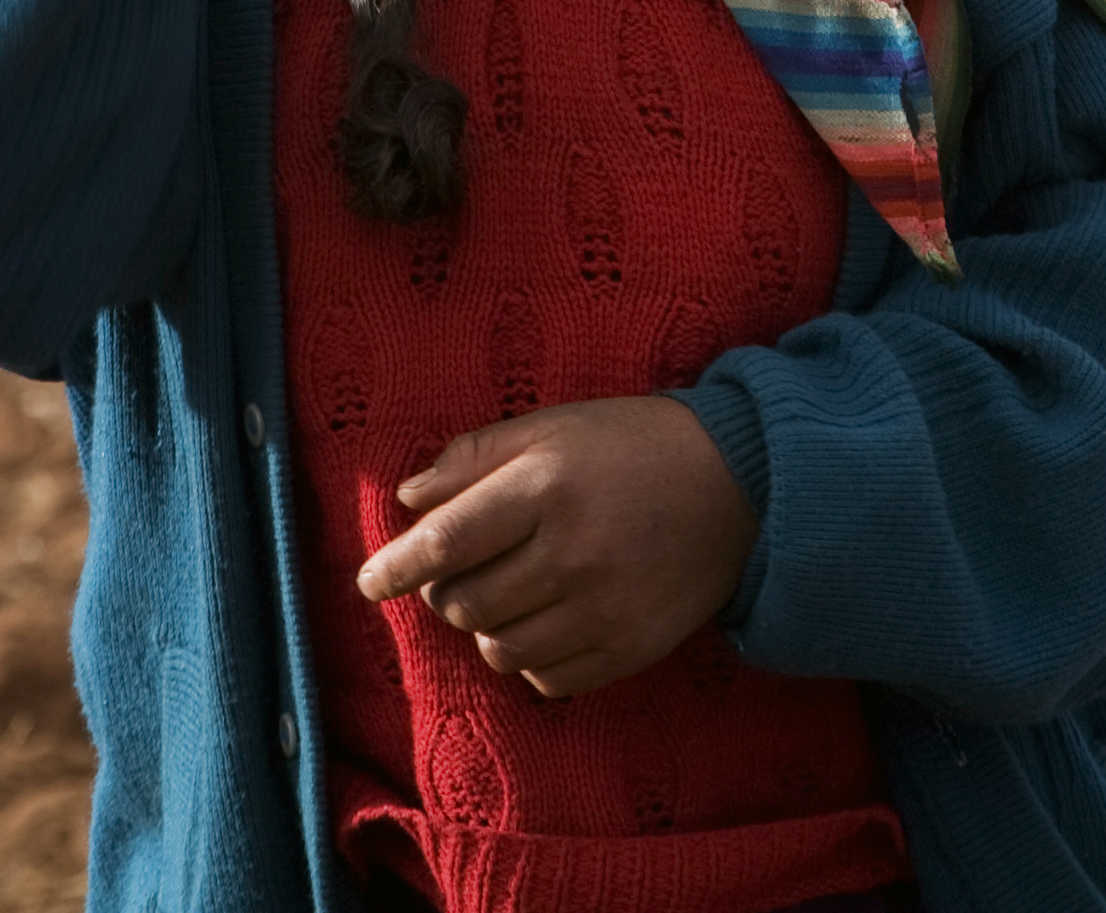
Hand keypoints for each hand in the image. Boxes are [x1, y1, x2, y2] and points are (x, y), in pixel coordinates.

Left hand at [355, 397, 757, 700]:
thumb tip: (408, 500)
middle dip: (444, 589)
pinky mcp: (628, 650)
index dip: (395, 566)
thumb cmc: (631, 445)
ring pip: (498, 648)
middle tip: (461, 564)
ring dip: (485, 624)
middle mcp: (571, 554)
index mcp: (546, 487)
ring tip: (508, 587)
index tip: (367, 583)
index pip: (446, 541)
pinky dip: (528, 657)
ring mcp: (602, 610)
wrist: (738, 487)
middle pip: (464, 603)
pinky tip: (546, 617)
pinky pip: (546, 679)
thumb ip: (476, 457)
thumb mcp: (553, 425)